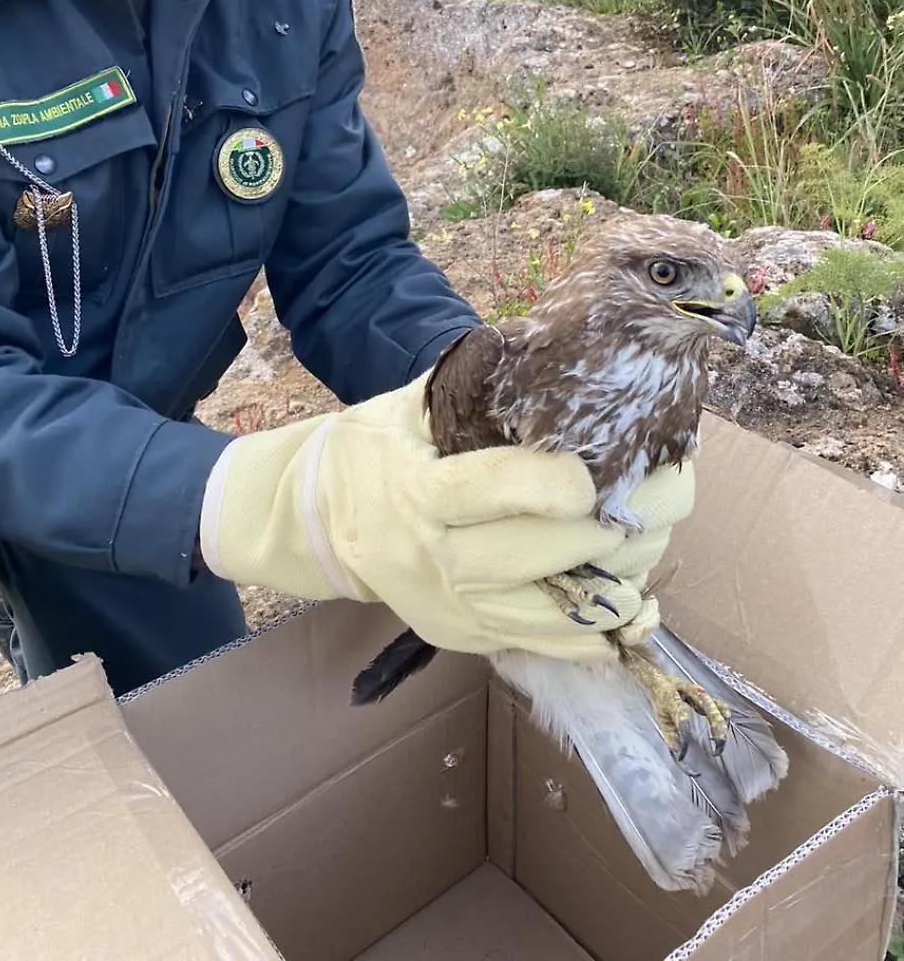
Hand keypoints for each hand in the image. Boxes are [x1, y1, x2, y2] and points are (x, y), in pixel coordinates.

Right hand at [198, 373, 694, 657]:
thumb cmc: (370, 450)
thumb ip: (470, 383)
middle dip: (623, 523)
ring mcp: (454, 608)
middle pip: (544, 554)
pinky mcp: (467, 638)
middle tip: (676, 487)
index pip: (490, 491)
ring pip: (558, 611)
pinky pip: (547, 645)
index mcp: (417, 491)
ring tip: (663, 534)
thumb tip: (549, 347)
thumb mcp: (403, 406)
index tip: (597, 468)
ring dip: (626, 576)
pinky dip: (602, 629)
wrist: (315, 525)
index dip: (551, 485)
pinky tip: (639, 603)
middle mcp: (435, 559)